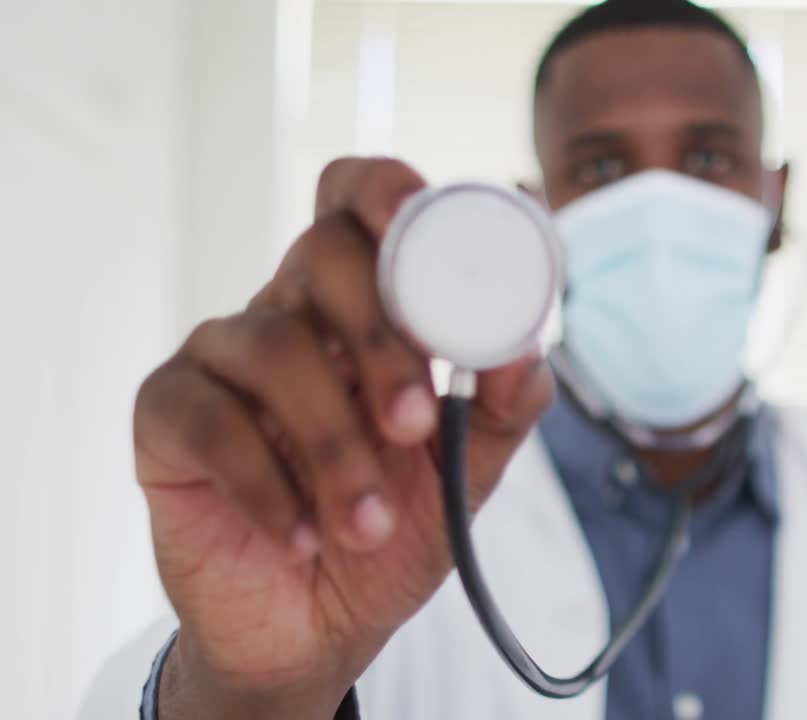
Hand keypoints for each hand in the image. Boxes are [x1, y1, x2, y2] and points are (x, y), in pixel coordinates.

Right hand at [134, 157, 553, 717]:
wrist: (322, 626)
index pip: (356, 203)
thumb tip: (526, 348)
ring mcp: (221, 359)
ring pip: (272, 345)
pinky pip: (208, 421)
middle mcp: (289, 312)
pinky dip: (267, 486)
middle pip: (321, 256)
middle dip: (381, 340)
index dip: (382, 189)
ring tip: (369, 522)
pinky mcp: (167, 417)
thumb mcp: (467, 469)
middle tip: (415, 426)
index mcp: (362, 307)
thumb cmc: (395, 528)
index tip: (420, 212)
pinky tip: (303, 537)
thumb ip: (501, 405)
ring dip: (334, 443)